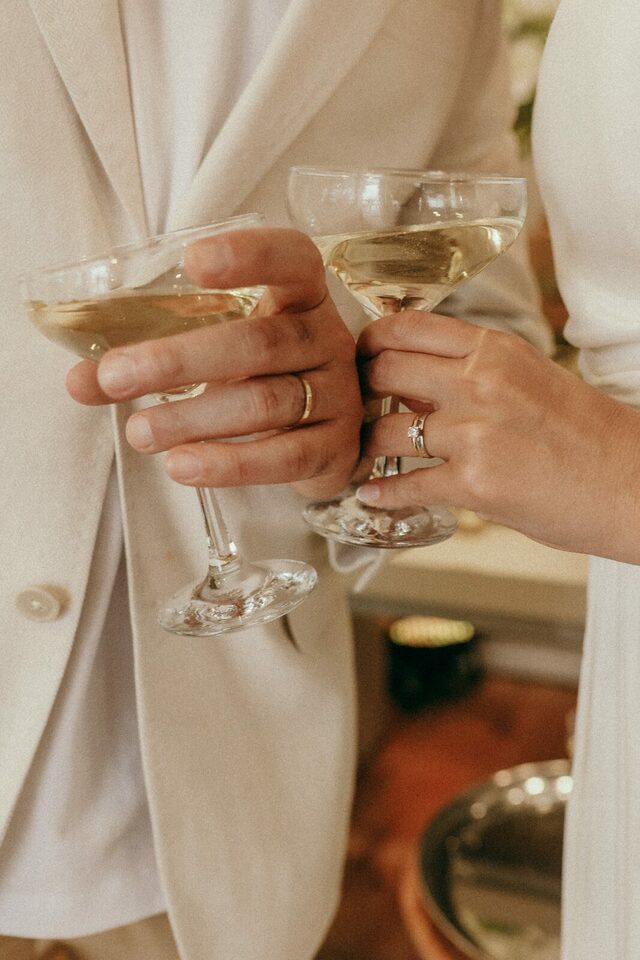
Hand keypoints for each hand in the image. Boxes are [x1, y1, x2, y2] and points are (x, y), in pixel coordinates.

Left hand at [66, 228, 363, 498]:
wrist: (328, 434)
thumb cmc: (264, 376)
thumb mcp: (218, 353)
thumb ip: (152, 361)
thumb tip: (80, 379)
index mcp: (301, 299)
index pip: (292, 260)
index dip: (249, 256)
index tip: (191, 262)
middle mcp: (326, 341)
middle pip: (259, 343)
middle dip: (179, 360)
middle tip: (115, 375)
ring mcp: (337, 397)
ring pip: (265, 403)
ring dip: (193, 418)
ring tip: (138, 432)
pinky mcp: (333, 450)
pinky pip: (283, 458)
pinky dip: (230, 463)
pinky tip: (182, 465)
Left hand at [357, 311, 639, 559]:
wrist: (630, 481)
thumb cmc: (585, 432)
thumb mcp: (530, 376)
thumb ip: (472, 369)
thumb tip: (415, 380)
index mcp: (494, 350)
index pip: (406, 327)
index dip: (369, 342)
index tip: (360, 358)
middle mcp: (481, 383)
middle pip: (383, 371)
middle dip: (360, 391)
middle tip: (356, 406)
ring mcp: (475, 433)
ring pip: (386, 430)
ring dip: (366, 445)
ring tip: (364, 453)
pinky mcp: (475, 484)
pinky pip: (407, 484)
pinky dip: (382, 493)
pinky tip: (372, 495)